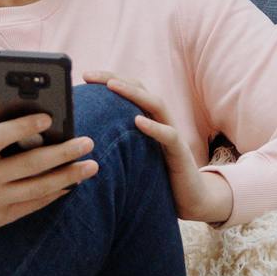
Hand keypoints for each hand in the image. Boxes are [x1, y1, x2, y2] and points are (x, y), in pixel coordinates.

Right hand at [0, 115, 97, 246]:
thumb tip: (33, 117)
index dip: (24, 127)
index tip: (50, 117)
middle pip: (29, 165)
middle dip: (62, 153)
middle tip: (88, 142)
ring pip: (38, 188)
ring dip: (68, 176)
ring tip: (91, 165)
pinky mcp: (0, 218)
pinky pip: (34, 204)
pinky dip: (55, 193)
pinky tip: (71, 183)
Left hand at [80, 69, 234, 224]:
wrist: (192, 200)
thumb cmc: (158, 178)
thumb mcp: (134, 157)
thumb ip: (118, 143)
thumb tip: (84, 140)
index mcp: (149, 120)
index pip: (130, 91)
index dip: (108, 80)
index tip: (85, 76)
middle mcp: (161, 122)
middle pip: (140, 89)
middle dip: (114, 79)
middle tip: (89, 76)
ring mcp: (173, 135)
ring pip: (156, 105)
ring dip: (133, 93)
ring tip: (112, 86)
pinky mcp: (180, 154)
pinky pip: (169, 135)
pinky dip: (154, 127)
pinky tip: (138, 121)